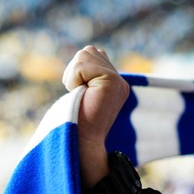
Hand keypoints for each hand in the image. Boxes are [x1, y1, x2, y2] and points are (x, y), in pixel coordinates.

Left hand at [62, 45, 129, 186]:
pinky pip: (81, 65)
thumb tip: (86, 52)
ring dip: (74, 75)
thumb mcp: (84, 92)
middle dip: (75, 71)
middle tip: (81, 94)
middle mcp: (120, 81)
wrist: (83, 141)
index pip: (92, 54)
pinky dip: (73, 79)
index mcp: (115, 83)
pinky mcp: (112, 81)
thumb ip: (89, 74)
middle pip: (89, 51)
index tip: (83, 95)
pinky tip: (83, 95)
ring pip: (85, 54)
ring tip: (82, 95)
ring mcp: (118, 80)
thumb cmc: (77, 121)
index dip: (78, 71)